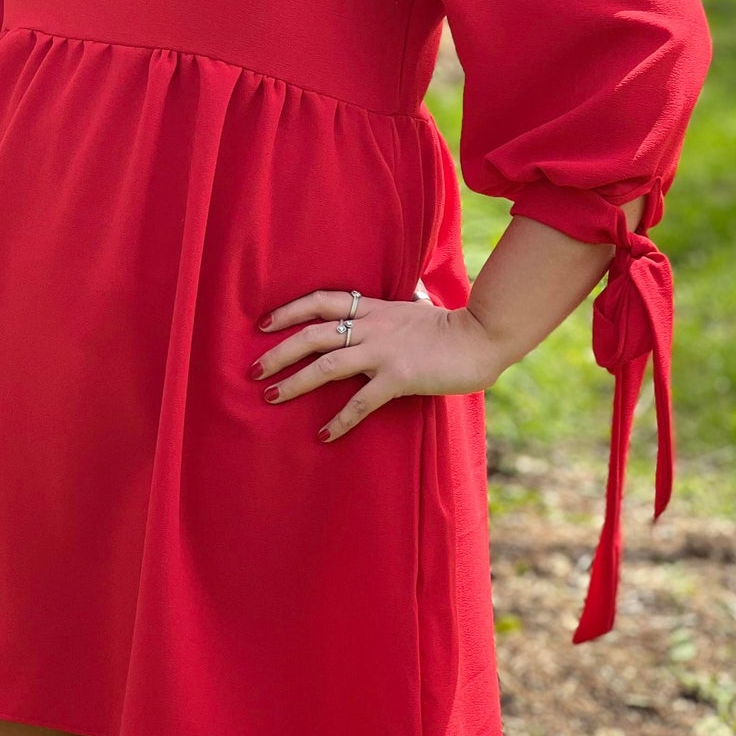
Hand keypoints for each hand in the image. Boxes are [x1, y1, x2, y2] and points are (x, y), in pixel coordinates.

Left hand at [250, 288, 507, 443]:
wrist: (482, 336)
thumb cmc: (449, 328)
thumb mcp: (412, 310)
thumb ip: (390, 312)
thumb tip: (389, 304)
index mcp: (373, 308)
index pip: (321, 301)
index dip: (288, 310)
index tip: (262, 324)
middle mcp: (372, 326)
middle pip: (313, 333)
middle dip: (279, 351)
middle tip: (253, 369)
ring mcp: (384, 351)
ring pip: (327, 364)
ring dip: (295, 381)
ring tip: (271, 396)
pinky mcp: (399, 377)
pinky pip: (361, 401)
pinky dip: (340, 419)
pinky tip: (324, 434)